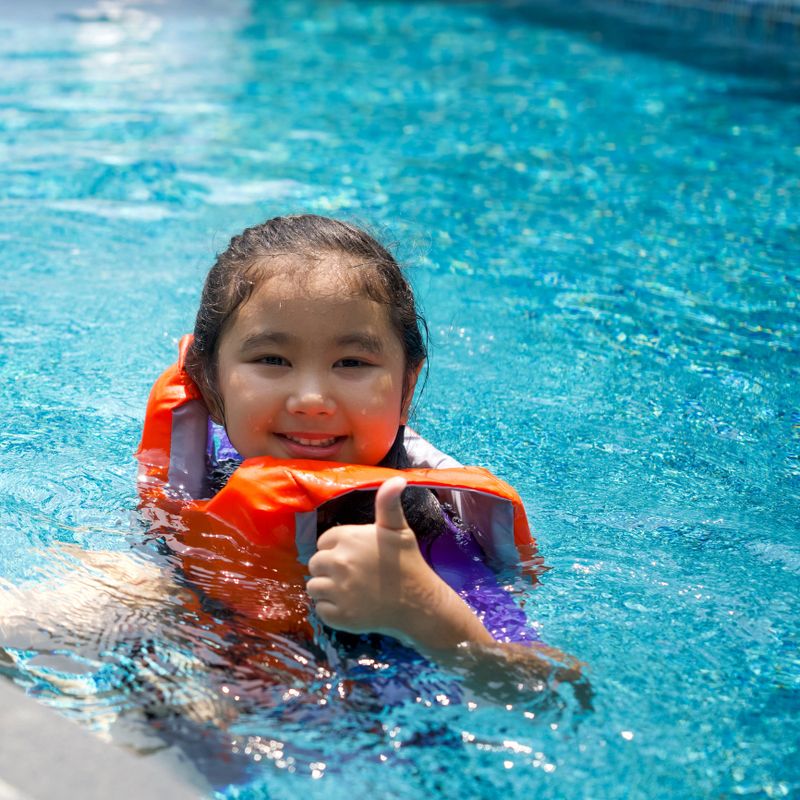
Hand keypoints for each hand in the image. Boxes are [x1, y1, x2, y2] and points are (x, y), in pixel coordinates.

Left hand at [306, 476, 442, 639]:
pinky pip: (320, 609)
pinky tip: (351, 606)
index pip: (323, 542)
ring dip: (327, 589)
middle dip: (329, 568)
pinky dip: (332, 610)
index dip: (337, 548)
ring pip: (314, 587)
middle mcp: (339, 562)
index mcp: (349, 538)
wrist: (419, 603)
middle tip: (353, 575)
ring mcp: (337, 591)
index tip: (355, 556)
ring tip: (350, 590)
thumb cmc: (408, 563)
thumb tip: (396, 478)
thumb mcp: (398, 529)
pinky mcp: (338, 616)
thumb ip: (388, 503)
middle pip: (315, 564)